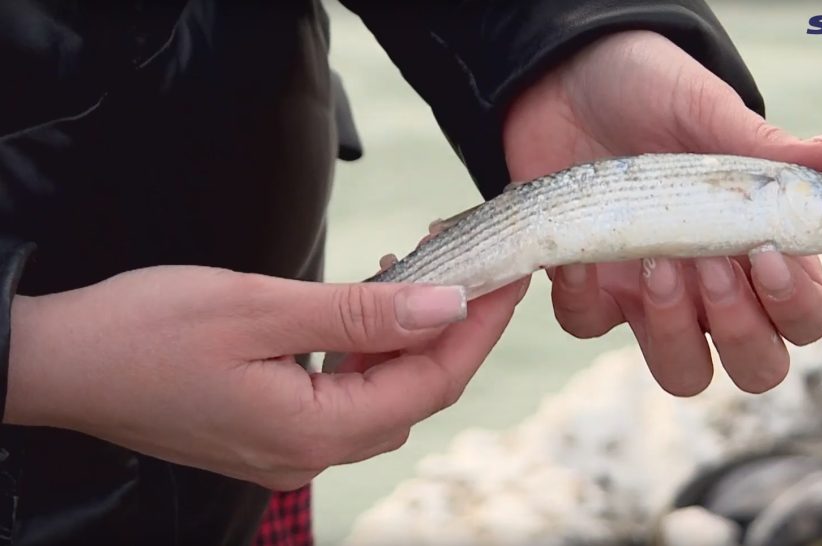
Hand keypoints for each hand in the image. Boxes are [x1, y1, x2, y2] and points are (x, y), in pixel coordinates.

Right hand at [6, 266, 522, 489]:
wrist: (57, 362)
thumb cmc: (143, 332)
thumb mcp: (260, 307)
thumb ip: (362, 313)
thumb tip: (448, 305)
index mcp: (312, 432)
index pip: (430, 382)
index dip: (478, 329)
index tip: (510, 279)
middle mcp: (309, 454)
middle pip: (415, 393)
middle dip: (455, 331)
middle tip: (478, 267)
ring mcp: (289, 449)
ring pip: (384, 396)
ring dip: (413, 339)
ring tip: (425, 274)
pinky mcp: (271, 431)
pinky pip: (347, 396)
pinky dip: (371, 353)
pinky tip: (370, 309)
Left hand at [502, 30, 821, 395]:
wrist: (566, 77)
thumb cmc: (653, 92)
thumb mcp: (709, 113)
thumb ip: (773, 148)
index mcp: (763, 245)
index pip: (807, 315)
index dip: (796, 304)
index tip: (767, 250)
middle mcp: (715, 287)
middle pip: (758, 366)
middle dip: (742, 333)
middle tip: (715, 266)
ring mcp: (653, 295)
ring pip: (682, 372)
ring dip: (673, 333)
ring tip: (657, 263)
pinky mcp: (590, 290)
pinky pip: (589, 326)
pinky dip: (583, 299)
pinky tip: (582, 254)